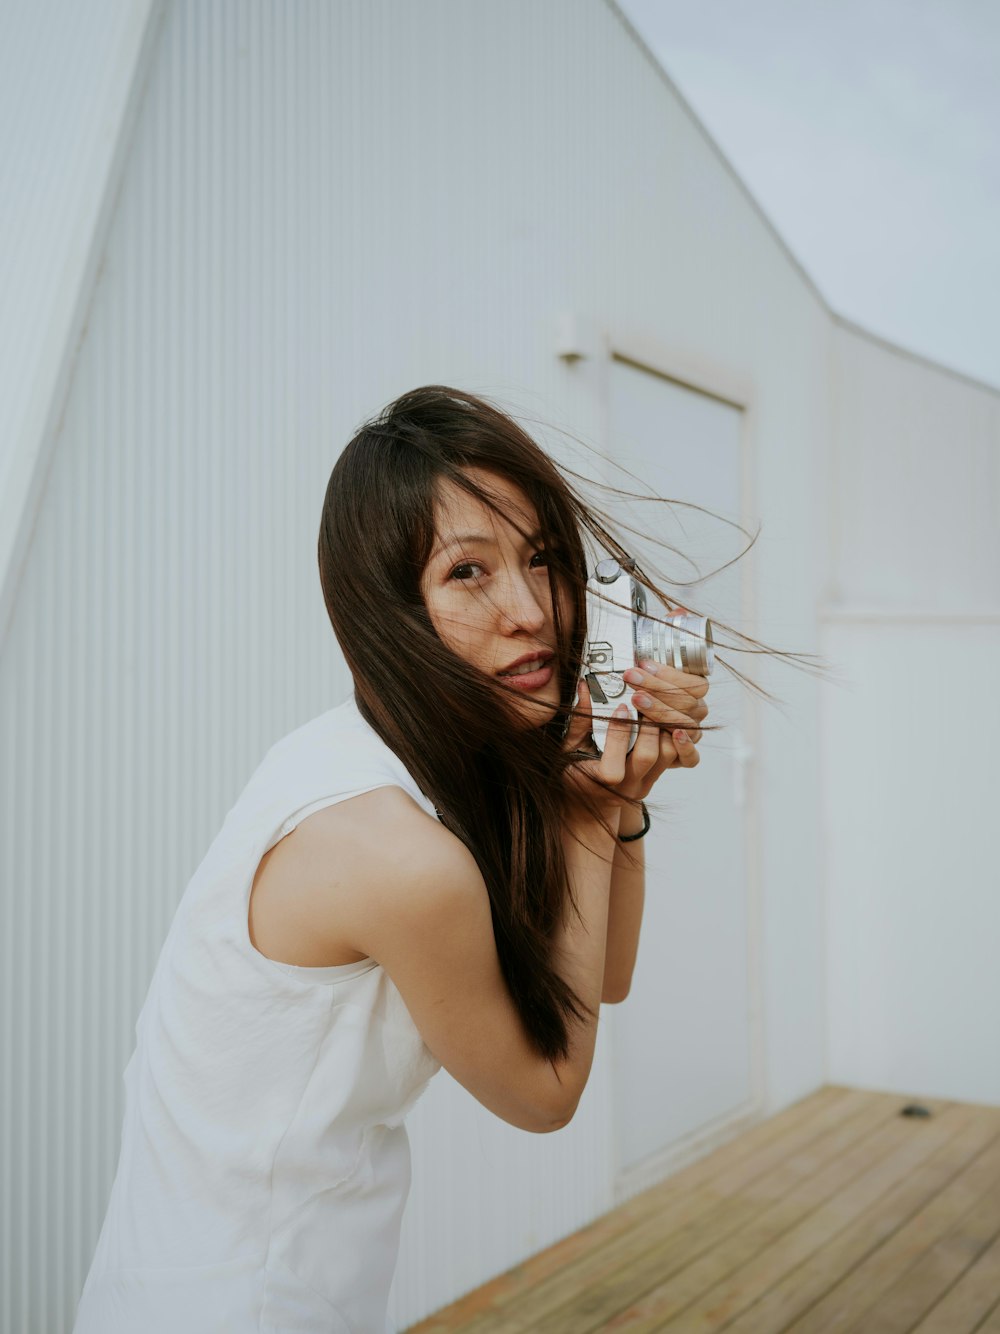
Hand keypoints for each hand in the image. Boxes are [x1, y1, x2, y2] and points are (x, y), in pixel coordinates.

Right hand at [562, 654, 708, 823]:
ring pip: (667, 754)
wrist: (592, 800)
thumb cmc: (575, 770)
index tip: (620, 707)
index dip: (618, 736)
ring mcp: (645, 783)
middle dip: (647, 723)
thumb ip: (579, 722)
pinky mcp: (657, 777)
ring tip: (654, 703)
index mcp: (598, 782)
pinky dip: (675, 735)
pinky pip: (677, 756)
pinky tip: (665, 718)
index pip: (613, 769)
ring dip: (663, 726)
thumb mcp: (569, 747)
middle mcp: (626, 787)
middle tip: (643, 697)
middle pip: (647, 756)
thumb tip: (584, 688)